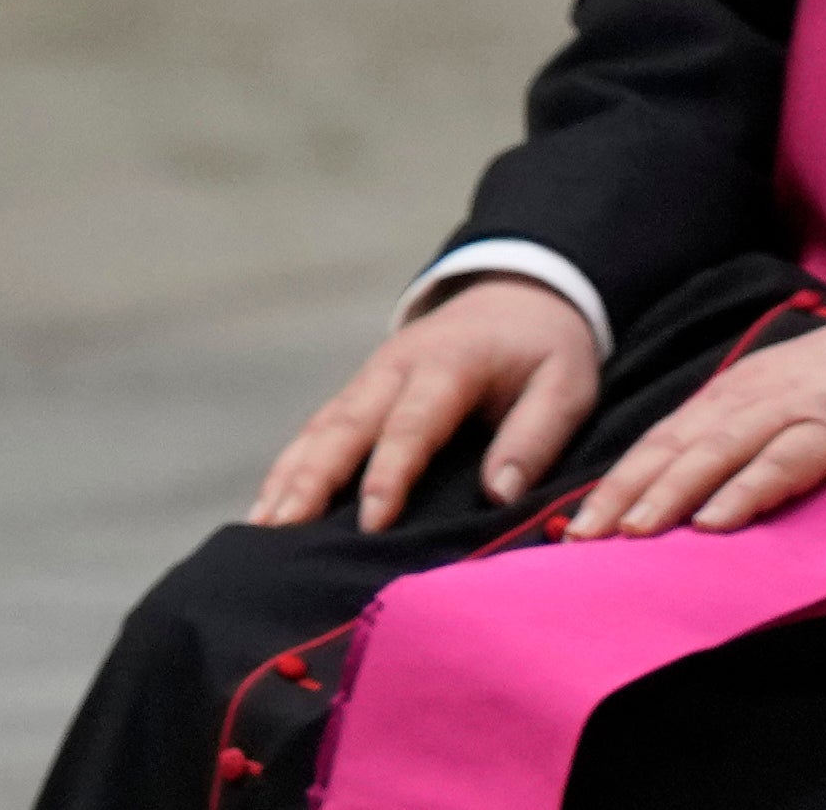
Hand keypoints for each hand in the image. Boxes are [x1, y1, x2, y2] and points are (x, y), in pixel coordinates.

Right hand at [252, 275, 600, 531]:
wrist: (520, 295)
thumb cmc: (546, 349)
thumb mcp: (567, 381)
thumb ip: (537, 432)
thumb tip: (500, 492)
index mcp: (450, 362)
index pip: (413, 422)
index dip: (390, 473)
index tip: (371, 522)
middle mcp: (397, 368)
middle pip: (346, 425)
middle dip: (312, 479)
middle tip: (282, 530)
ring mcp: (370, 379)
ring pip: (320, 430)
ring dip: (288, 478)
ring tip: (259, 531)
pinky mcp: (359, 394)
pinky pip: (316, 432)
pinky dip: (288, 469)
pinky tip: (265, 512)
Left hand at [566, 316, 825, 539]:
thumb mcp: (779, 396)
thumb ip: (735, 433)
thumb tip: (682, 488)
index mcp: (732, 392)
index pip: (661, 438)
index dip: (617, 481)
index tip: (572, 526)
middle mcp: (751, 396)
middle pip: (676, 446)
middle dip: (625, 493)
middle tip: (580, 540)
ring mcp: (793, 409)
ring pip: (719, 452)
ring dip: (672, 492)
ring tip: (633, 533)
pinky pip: (784, 461)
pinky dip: (747, 489)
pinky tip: (717, 520)